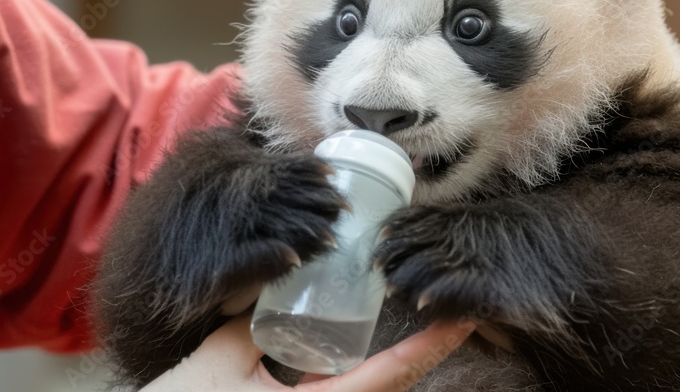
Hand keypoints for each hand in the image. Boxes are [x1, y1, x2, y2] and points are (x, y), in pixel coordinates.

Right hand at [141, 313, 474, 391]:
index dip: (430, 344)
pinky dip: (356, 377)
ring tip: (410, 327)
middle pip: (390, 388)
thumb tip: (271, 297)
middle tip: (443, 314)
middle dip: (419, 354)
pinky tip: (339, 352)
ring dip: (391, 367)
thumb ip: (248, 328)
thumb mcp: (217, 365)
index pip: (392, 375)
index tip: (462, 317)